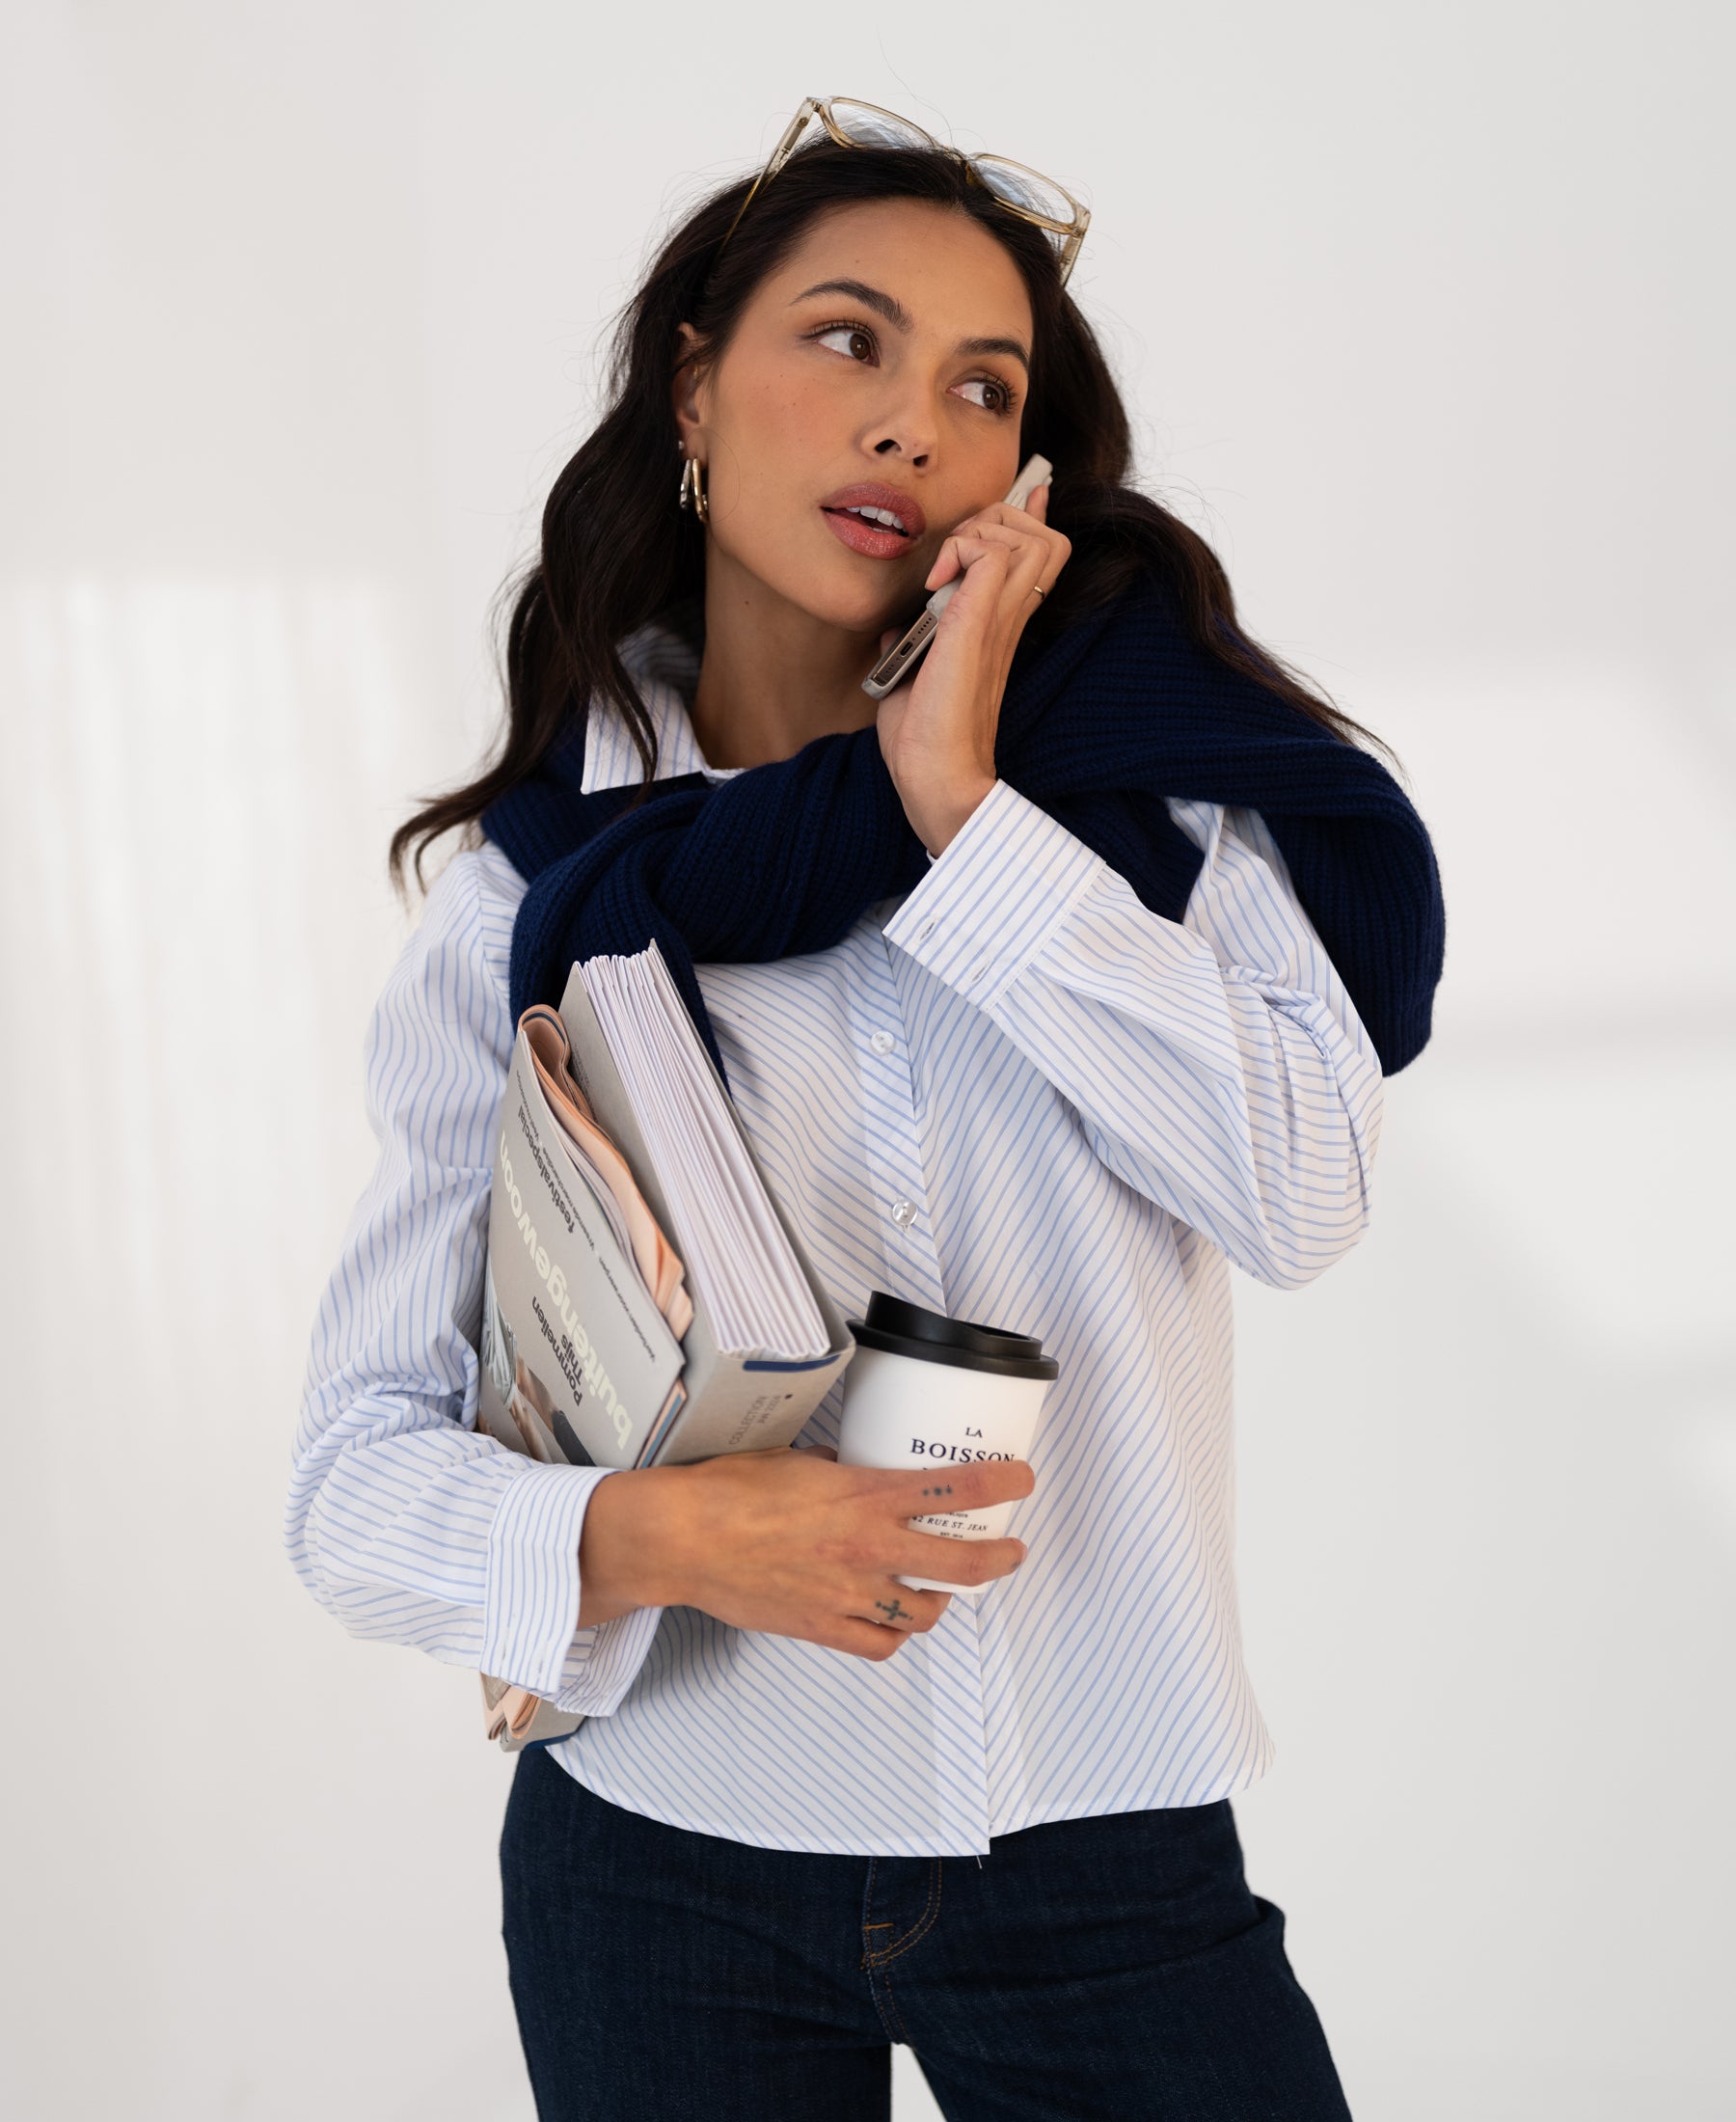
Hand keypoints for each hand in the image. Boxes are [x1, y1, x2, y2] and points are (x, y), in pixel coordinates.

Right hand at [577, 1445, 1034, 1660]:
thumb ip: (841, 1469)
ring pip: (924, 1612)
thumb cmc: (729, 1491)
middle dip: (999, 1559)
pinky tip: (893, 1619)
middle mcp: (867, 1548)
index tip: (1021, 1479)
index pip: (956, 1491)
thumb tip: (857, 1470)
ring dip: (940, 1600)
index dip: (1003, 1485)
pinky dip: (895, 1633)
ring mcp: (848, 1594)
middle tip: (1010, 1551)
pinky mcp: (823, 1627)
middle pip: (962, 1565)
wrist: (684, 1538)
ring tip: (940, 1588)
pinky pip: (880, 1643)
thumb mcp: (799, 1459)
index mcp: (866, 1497)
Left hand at [875, 485, 1069, 855]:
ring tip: (944, 572)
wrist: (935, 779)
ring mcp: (998, 622)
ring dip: (980, 533)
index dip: (1031, 515)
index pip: (1041, 555)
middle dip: (998, 520)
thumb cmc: (925, 741)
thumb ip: (915, 643)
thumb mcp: (915, 678)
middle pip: (1045, 535)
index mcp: (1001, 629)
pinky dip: (959, 551)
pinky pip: (990, 553)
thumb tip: (897, 625)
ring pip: (1029, 535)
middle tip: (954, 556)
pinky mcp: (976, 626)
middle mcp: (1010, 621)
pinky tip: (933, 587)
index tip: (1026, 495)